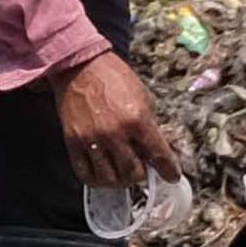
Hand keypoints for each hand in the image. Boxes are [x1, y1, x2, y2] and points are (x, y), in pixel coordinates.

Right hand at [56, 52, 184, 191]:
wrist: (80, 66)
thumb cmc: (114, 78)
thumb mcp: (143, 97)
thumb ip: (151, 126)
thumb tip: (160, 150)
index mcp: (137, 119)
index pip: (159, 155)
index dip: (169, 171)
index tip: (172, 176)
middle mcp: (115, 133)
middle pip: (133, 173)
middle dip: (141, 175)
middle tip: (142, 170)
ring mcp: (92, 139)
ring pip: (110, 178)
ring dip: (120, 180)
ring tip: (122, 173)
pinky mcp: (73, 142)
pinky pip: (86, 173)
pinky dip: (97, 180)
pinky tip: (104, 174)